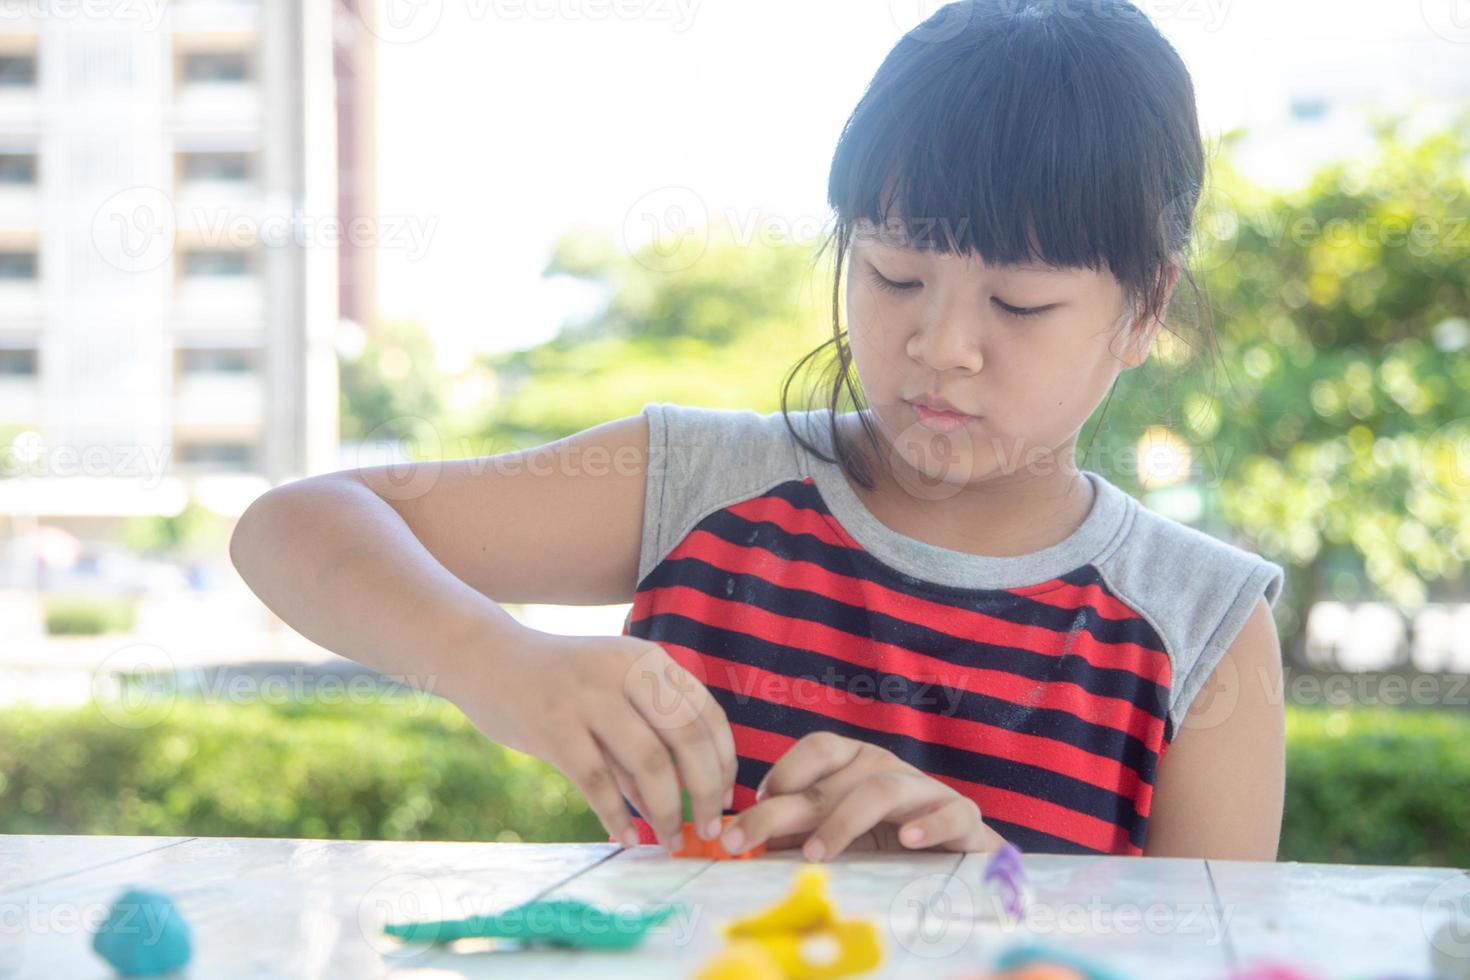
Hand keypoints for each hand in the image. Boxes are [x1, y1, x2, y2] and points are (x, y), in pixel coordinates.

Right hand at [452, 627, 736, 852]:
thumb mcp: (614, 691)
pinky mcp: (553, 726)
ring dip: (666, 811)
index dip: (723, 761)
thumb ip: (648, 736)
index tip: (724, 797)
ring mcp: (588, 697)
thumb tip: (687, 800)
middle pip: (686, 738)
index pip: (707, 713)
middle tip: (708, 828)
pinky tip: (625, 836)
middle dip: (705, 792)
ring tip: (669, 840)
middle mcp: (625, 672)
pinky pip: (597, 782)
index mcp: (648, 660)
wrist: (488, 658)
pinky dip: (616, 816)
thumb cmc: (561, 683)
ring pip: (648, 763)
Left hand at [718, 731, 1007, 860]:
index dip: (780, 775)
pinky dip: (929, 825)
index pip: (817, 746)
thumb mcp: (835, 835)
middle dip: (780, 810)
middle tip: (741, 841)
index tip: (750, 812)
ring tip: (815, 854)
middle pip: (831, 779)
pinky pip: (950, 812)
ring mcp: (925, 789)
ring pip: (881, 790)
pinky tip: (908, 841)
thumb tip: (741, 842)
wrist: (960, 861)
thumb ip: (794, 834)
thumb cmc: (886, 846)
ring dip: (842, 821)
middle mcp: (886, 766)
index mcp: (854, 762)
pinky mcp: (964, 816)